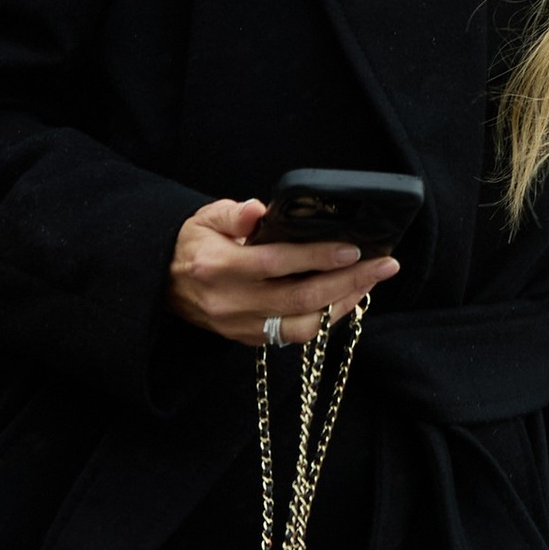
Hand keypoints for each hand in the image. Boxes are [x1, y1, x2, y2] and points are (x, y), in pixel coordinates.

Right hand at [168, 197, 398, 349]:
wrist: (163, 284)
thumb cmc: (193, 244)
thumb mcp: (204, 218)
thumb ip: (233, 214)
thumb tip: (257, 209)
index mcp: (218, 267)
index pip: (277, 263)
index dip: (318, 257)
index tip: (353, 248)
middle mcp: (231, 302)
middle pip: (300, 299)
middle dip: (348, 282)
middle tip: (384, 265)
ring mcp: (241, 327)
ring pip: (303, 326)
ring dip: (343, 305)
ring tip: (371, 282)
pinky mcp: (249, 340)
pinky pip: (295, 335)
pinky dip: (326, 318)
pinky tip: (345, 298)